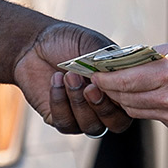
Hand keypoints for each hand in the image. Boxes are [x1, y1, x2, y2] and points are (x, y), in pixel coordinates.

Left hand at [15, 23, 133, 136]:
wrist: (34, 44)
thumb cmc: (66, 41)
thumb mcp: (92, 44)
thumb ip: (109, 59)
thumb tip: (122, 74)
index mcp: (119, 87)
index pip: (133, 103)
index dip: (123, 96)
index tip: (106, 79)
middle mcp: (105, 105)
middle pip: (116, 123)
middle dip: (102, 106)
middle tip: (89, 86)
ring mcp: (84, 115)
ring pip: (91, 126)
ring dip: (78, 102)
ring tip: (67, 75)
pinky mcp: (62, 120)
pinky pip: (66, 123)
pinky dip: (59, 102)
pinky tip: (54, 81)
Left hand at [87, 36, 167, 136]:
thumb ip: (156, 51)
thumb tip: (128, 56)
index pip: (125, 79)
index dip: (105, 77)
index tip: (94, 73)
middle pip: (125, 97)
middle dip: (109, 89)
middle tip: (100, 81)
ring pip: (135, 110)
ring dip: (124, 100)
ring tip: (119, 89)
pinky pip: (154, 117)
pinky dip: (147, 107)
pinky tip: (149, 97)